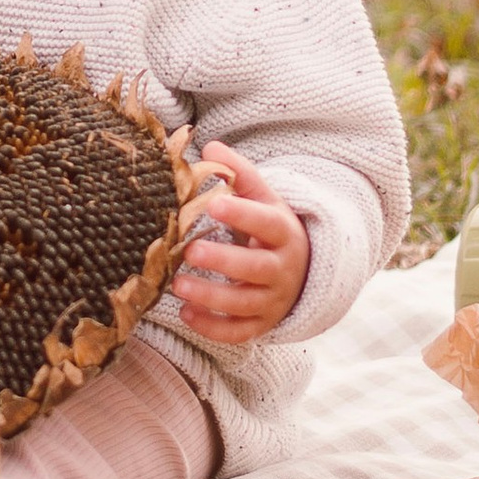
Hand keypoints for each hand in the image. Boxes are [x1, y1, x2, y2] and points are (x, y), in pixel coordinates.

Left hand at [171, 140, 308, 343]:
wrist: (301, 272)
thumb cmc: (269, 229)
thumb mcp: (262, 198)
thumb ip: (238, 173)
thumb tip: (209, 147)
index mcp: (284, 232)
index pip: (267, 223)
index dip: (243, 215)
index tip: (213, 205)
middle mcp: (283, 269)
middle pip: (257, 269)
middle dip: (224, 261)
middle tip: (190, 251)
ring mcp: (273, 300)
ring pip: (246, 304)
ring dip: (211, 297)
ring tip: (177, 284)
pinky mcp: (261, 325)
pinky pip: (238, 332)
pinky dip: (212, 327)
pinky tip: (186, 312)